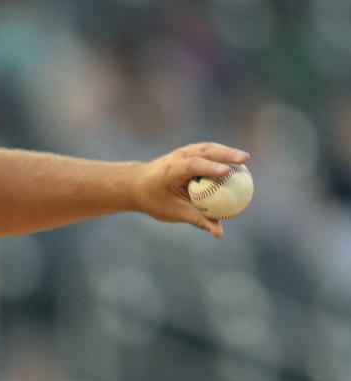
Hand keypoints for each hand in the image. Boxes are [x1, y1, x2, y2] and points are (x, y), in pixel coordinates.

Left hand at [136, 143, 250, 237]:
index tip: (227, 172)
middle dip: (226, 153)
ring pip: (207, 148)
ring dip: (227, 151)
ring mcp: (182, 152)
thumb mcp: (173, 212)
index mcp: (171, 170)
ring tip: (245, 159)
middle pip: (204, 151)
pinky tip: (236, 161)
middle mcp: (177, 157)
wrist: (136, 185)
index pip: (192, 165)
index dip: (210, 167)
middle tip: (245, 160)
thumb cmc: (154, 200)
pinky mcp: (187, 152)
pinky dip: (221, 154)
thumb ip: (197, 219)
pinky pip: (207, 151)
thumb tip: (219, 232)